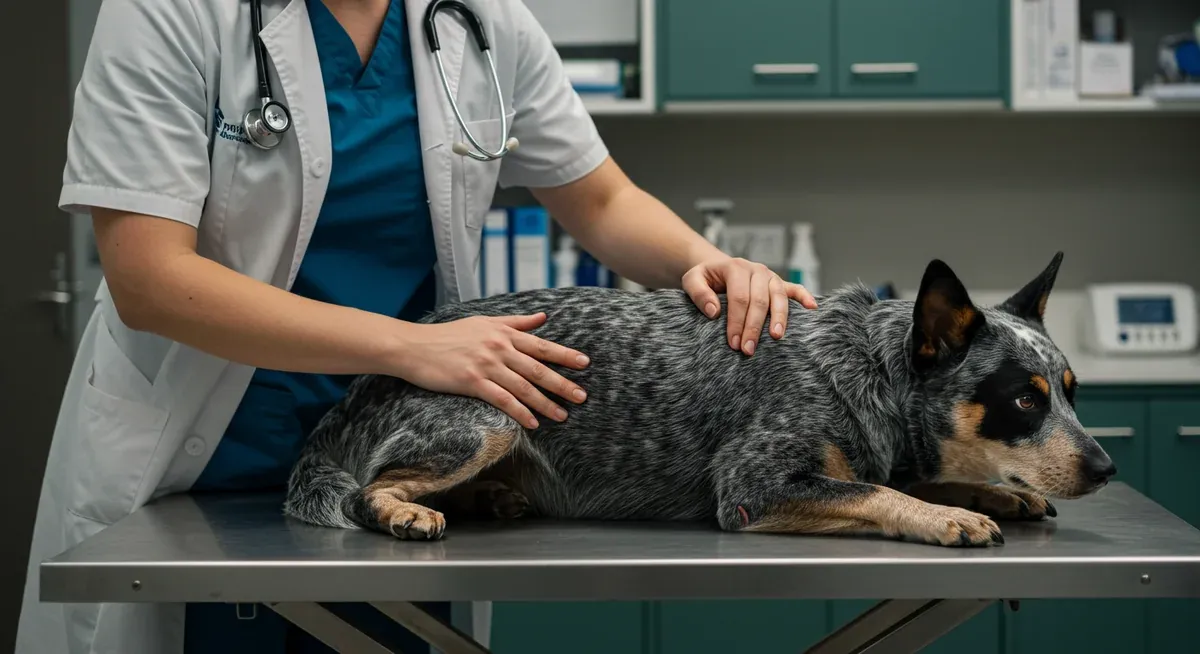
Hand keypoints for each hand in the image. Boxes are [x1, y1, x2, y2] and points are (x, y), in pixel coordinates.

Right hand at [393, 313, 589, 428]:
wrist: (414, 346)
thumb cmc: (448, 335)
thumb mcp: (483, 321)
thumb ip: (515, 321)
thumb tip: (543, 317)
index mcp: (503, 333)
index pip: (541, 345)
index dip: (564, 354)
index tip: (585, 363)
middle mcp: (499, 348)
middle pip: (537, 368)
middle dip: (562, 383)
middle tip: (582, 395)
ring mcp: (486, 365)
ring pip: (523, 387)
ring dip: (545, 403)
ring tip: (562, 415)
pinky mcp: (472, 382)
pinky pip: (502, 400)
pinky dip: (520, 412)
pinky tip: (533, 423)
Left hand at [682, 257, 816, 355]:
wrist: (717, 269)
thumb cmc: (705, 278)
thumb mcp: (692, 279)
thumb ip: (698, 292)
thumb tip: (714, 311)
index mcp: (735, 267)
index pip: (739, 297)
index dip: (737, 321)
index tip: (734, 343)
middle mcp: (756, 270)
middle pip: (759, 300)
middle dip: (754, 327)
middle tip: (748, 350)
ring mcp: (770, 276)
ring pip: (779, 296)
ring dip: (779, 318)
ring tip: (776, 337)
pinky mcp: (779, 283)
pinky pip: (796, 288)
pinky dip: (805, 297)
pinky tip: (812, 308)